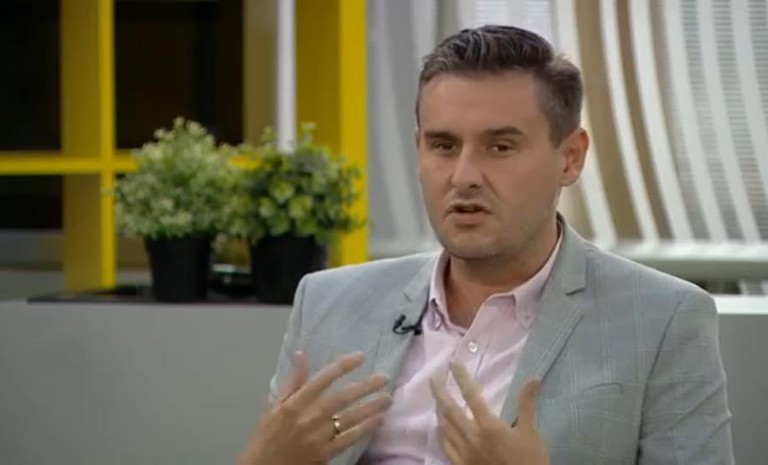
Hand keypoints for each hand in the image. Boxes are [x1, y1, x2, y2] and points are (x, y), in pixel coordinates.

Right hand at [237, 351, 391, 464]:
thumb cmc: (268, 435)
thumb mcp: (274, 405)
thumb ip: (292, 381)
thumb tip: (301, 354)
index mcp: (295, 402)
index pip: (323, 378)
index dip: (343, 366)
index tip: (360, 357)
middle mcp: (309, 417)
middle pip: (343, 397)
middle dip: (366, 386)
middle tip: (384, 377)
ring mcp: (319, 436)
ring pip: (351, 417)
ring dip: (372, 406)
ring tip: (388, 397)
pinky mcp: (326, 453)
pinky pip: (350, 438)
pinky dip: (366, 428)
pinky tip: (379, 419)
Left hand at [430, 362, 547, 464]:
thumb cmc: (529, 461)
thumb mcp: (531, 433)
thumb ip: (527, 404)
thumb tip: (533, 378)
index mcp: (489, 427)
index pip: (471, 396)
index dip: (461, 378)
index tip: (453, 364)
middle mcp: (472, 437)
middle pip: (450, 410)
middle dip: (440, 392)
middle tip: (433, 378)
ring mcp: (464, 453)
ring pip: (445, 428)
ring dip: (438, 411)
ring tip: (435, 399)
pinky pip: (446, 447)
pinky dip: (440, 434)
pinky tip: (439, 428)